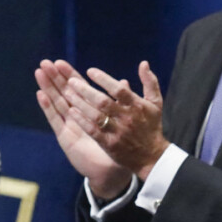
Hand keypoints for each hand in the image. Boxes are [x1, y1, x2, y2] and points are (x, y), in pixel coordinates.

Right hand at [36, 59, 132, 197]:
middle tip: (45, 62)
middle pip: (64, 91)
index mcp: (90, 108)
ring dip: (47, 87)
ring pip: (57, 101)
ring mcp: (69, 124)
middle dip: (54, 77)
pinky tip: (40, 94)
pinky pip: (55, 119)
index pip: (78, 87)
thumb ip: (121, 102)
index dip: (69, 74)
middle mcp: (77, 114)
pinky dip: (47, 107)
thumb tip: (125, 82)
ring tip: (39, 73)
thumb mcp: (122, 121)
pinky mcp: (65, 136)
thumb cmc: (118, 145)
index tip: (60, 62)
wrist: (111, 170)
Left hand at [66, 61, 169, 181]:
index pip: (118, 90)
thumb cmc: (151, 126)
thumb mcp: (155, 103)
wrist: (152, 157)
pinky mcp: (109, 144)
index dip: (104, 79)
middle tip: (71, 81)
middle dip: (85, 90)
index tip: (90, 71)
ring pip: (95, 116)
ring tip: (67, 92)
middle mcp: (127, 118)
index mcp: (137, 105)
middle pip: (103, 102)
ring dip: (80, 103)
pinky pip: (92, 131)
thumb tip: (143, 63)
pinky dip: (82, 120)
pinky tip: (71, 111)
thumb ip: (150, 82)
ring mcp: (117, 132)